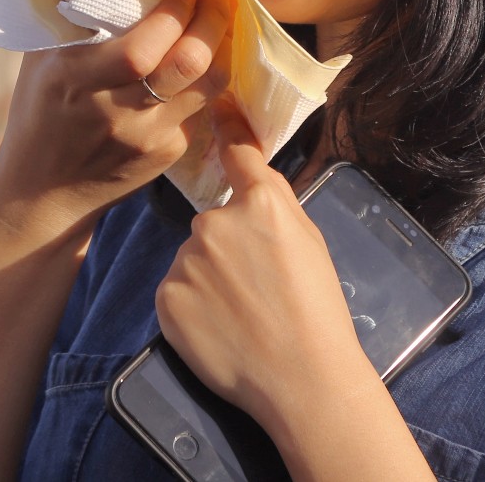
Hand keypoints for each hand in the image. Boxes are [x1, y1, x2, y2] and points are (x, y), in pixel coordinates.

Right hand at [0, 0, 233, 233]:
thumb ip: (74, 23)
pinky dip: (206, 77)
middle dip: (213, 20)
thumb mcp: (41, 63)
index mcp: (78, 81)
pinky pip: (200, 106)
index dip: (172, 13)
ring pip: (208, 85)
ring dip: (222, 46)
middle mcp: (117, 112)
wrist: (43, 192)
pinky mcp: (167, 154)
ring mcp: (148, 138)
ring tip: (221, 18)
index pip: (140, 49)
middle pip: (187, 64)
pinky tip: (204, 56)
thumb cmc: (40, 113)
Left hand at [154, 97, 381, 448]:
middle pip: (212, 222)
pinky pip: (176, 290)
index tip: (214, 102)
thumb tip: (251, 176)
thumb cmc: (318, 313)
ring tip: (242, 315)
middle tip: (257, 288)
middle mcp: (216, 224)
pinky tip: (220, 329)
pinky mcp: (166, 297)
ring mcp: (187, 261)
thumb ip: (275, 205)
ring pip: (193, 258)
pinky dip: (192, 306)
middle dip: (227, 247)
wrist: (303, 380)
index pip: (237, 154)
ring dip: (208, 277)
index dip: (227, 127)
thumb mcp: (310, 243)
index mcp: (261, 205)